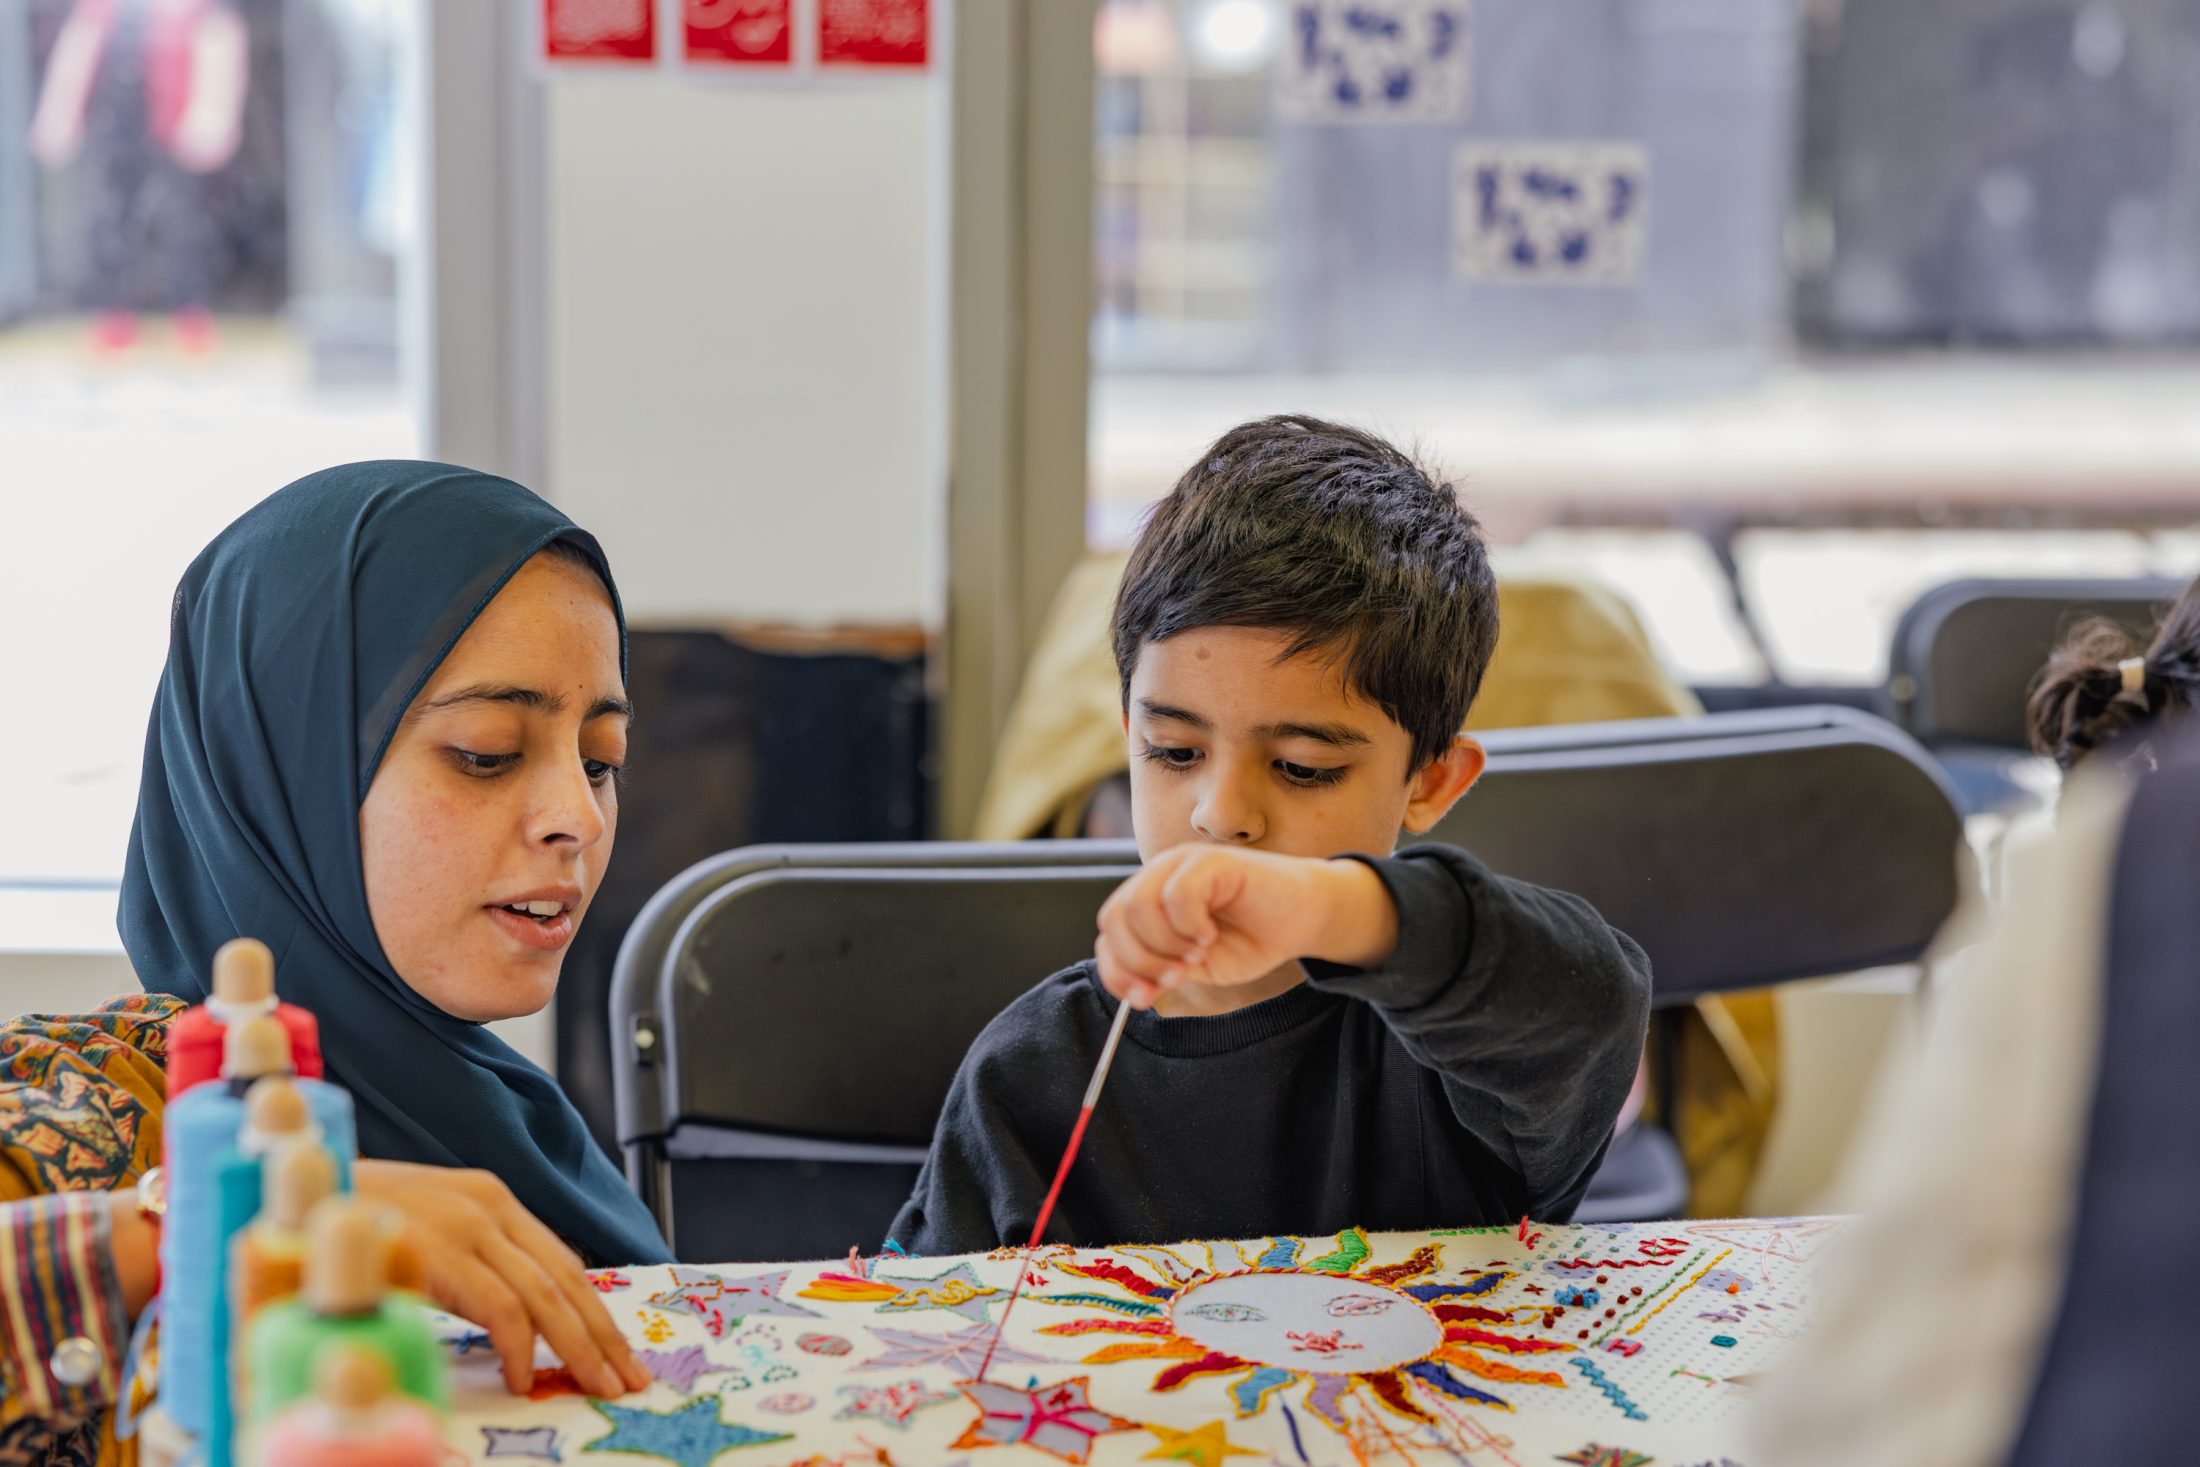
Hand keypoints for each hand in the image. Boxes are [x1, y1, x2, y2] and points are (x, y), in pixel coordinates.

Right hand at [354, 1159, 650, 1398]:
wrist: (284, 1200)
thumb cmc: (347, 1228)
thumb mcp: (425, 1236)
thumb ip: (472, 1265)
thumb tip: (517, 1323)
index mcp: (490, 1199)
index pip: (563, 1263)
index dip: (596, 1313)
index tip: (619, 1354)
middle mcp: (486, 1205)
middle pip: (565, 1279)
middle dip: (602, 1335)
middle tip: (628, 1379)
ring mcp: (464, 1226)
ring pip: (544, 1295)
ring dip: (576, 1348)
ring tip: (596, 1386)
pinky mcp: (438, 1252)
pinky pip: (500, 1308)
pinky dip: (519, 1347)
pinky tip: (524, 1377)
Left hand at [1094, 845, 1398, 1007]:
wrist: (1305, 917)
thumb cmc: (1254, 938)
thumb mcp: (1201, 966)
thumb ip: (1164, 972)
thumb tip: (1133, 989)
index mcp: (1152, 898)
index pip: (1110, 931)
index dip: (1116, 969)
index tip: (1141, 999)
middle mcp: (1160, 875)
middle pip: (1114, 918)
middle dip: (1139, 960)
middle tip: (1175, 978)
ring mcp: (1183, 863)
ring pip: (1139, 904)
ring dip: (1164, 944)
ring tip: (1197, 955)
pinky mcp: (1211, 860)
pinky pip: (1178, 894)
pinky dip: (1189, 926)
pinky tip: (1210, 936)